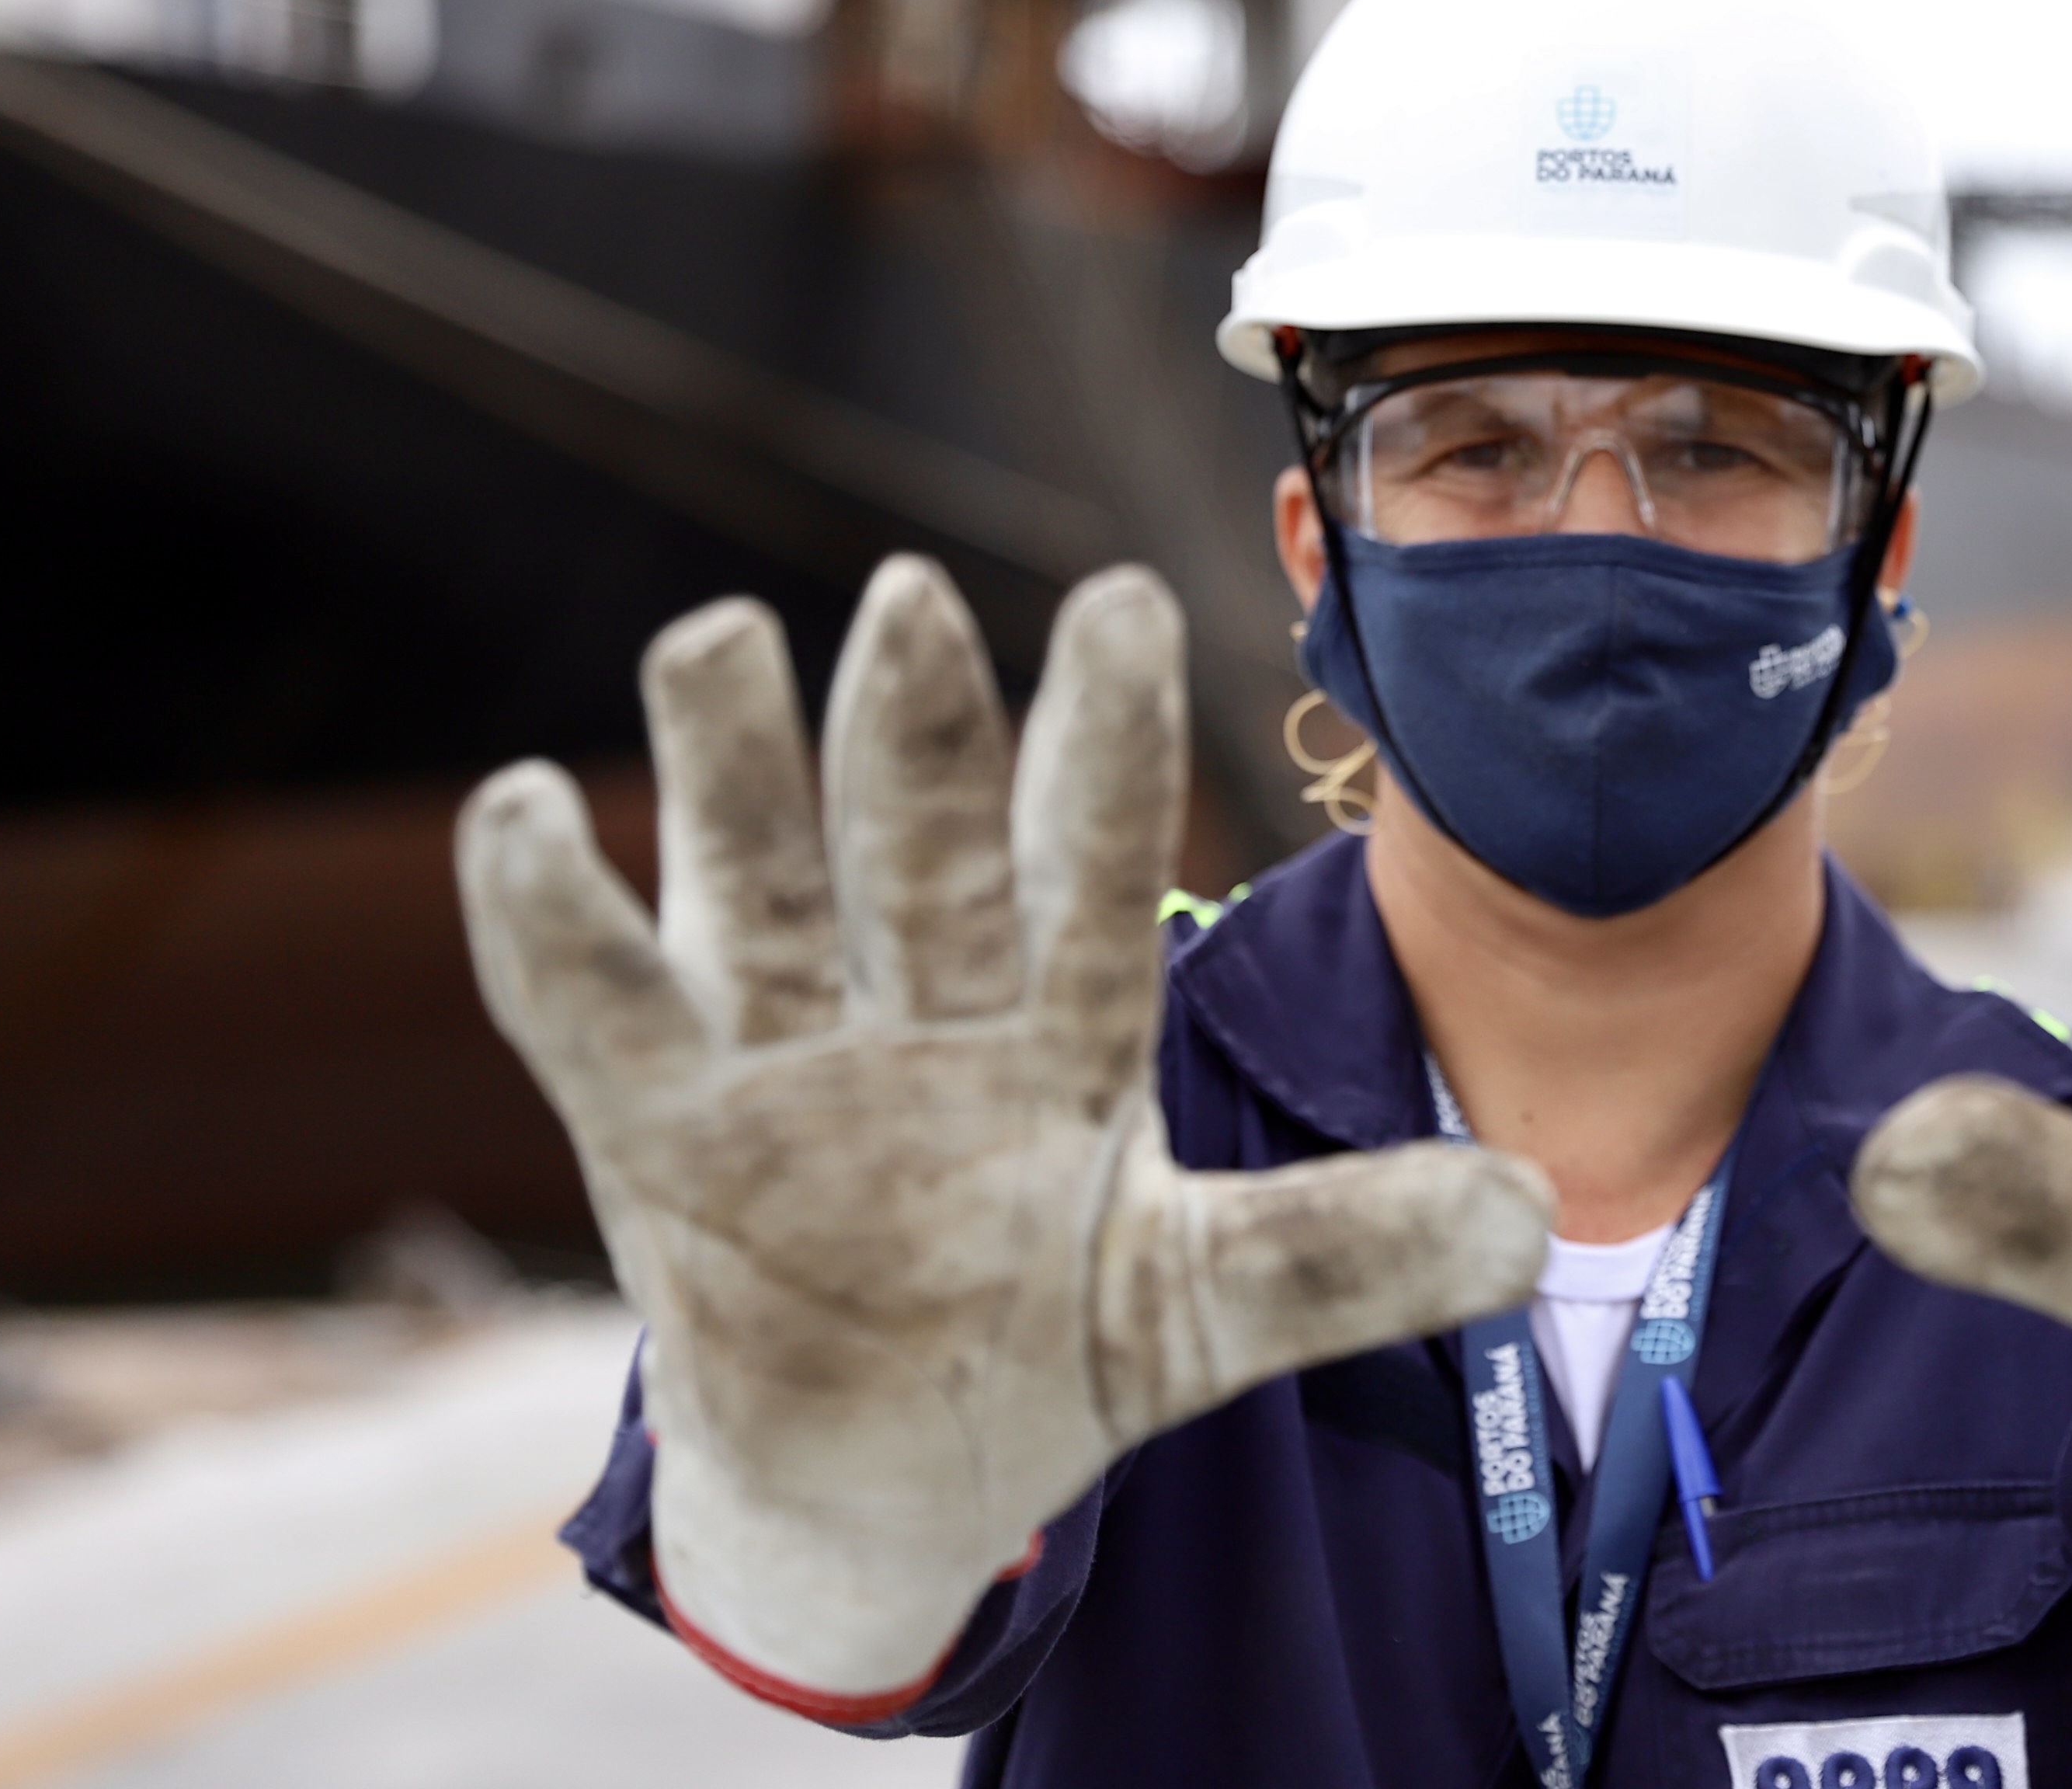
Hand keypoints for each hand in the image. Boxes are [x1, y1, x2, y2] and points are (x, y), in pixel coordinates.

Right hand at [458, 559, 1549, 1701]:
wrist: (884, 1474)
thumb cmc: (1051, 1348)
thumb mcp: (1207, 1306)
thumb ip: (1350, 1256)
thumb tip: (1543, 1217)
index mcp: (1059, 1034)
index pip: (1087, 868)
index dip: (1101, 748)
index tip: (1125, 602)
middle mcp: (920, 1015)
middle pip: (913, 855)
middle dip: (912, 740)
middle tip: (911, 597)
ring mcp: (781, 1064)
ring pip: (753, 889)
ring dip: (731, 775)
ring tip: (716, 635)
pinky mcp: (658, 1131)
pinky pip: (594, 1007)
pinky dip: (553, 918)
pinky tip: (528, 808)